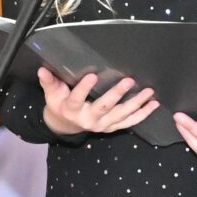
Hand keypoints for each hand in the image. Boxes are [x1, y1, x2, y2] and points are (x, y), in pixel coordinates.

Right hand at [41, 69, 158, 136]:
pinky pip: (129, 122)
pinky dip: (143, 114)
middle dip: (117, 94)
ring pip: (121, 115)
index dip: (84, 88)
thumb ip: (49, 82)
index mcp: (72, 110)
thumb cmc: (59, 104)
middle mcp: (88, 119)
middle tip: (129, 81)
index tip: (92, 75)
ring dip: (136, 103)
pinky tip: (153, 104)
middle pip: (103, 107)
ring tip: (149, 92)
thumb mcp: (51, 94)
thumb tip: (42, 70)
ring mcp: (103, 125)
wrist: (66, 125)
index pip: (77, 99)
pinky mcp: (113, 127)